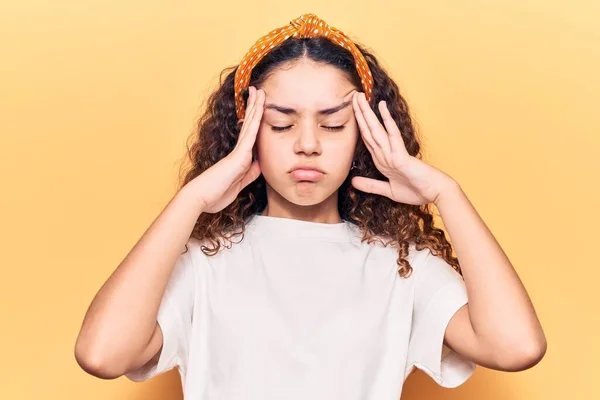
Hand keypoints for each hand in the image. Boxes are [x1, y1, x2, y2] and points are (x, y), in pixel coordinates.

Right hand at [189, 86, 264, 212]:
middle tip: (258, 90)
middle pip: (249, 125)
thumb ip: (249, 174)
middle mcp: (238, 152)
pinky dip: (255, 120)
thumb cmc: (215, 194)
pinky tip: (259, 107)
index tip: (257, 106)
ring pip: (250, 125)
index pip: (249, 135)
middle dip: (254, 107)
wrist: (200, 198)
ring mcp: (238, 152)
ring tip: (259, 91)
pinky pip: (250, 135)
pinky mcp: (239, 156)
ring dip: (255, 107)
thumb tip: (258, 164)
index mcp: (239, 158)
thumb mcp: (239, 185)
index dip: (253, 120)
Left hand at [351, 91, 454, 204]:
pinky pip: (392, 135)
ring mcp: (393, 152)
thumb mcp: (388, 190)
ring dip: (366, 113)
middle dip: (359, 113)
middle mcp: (386, 153)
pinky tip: (381, 106)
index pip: (367, 138)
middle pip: (369, 130)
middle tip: (353, 95)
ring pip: (376, 129)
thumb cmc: (416, 190)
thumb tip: (353, 181)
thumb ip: (371, 185)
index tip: (351, 110)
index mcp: (382, 159)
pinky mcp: (401, 156)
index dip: (358, 124)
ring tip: (359, 96)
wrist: (435, 193)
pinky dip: (386, 121)